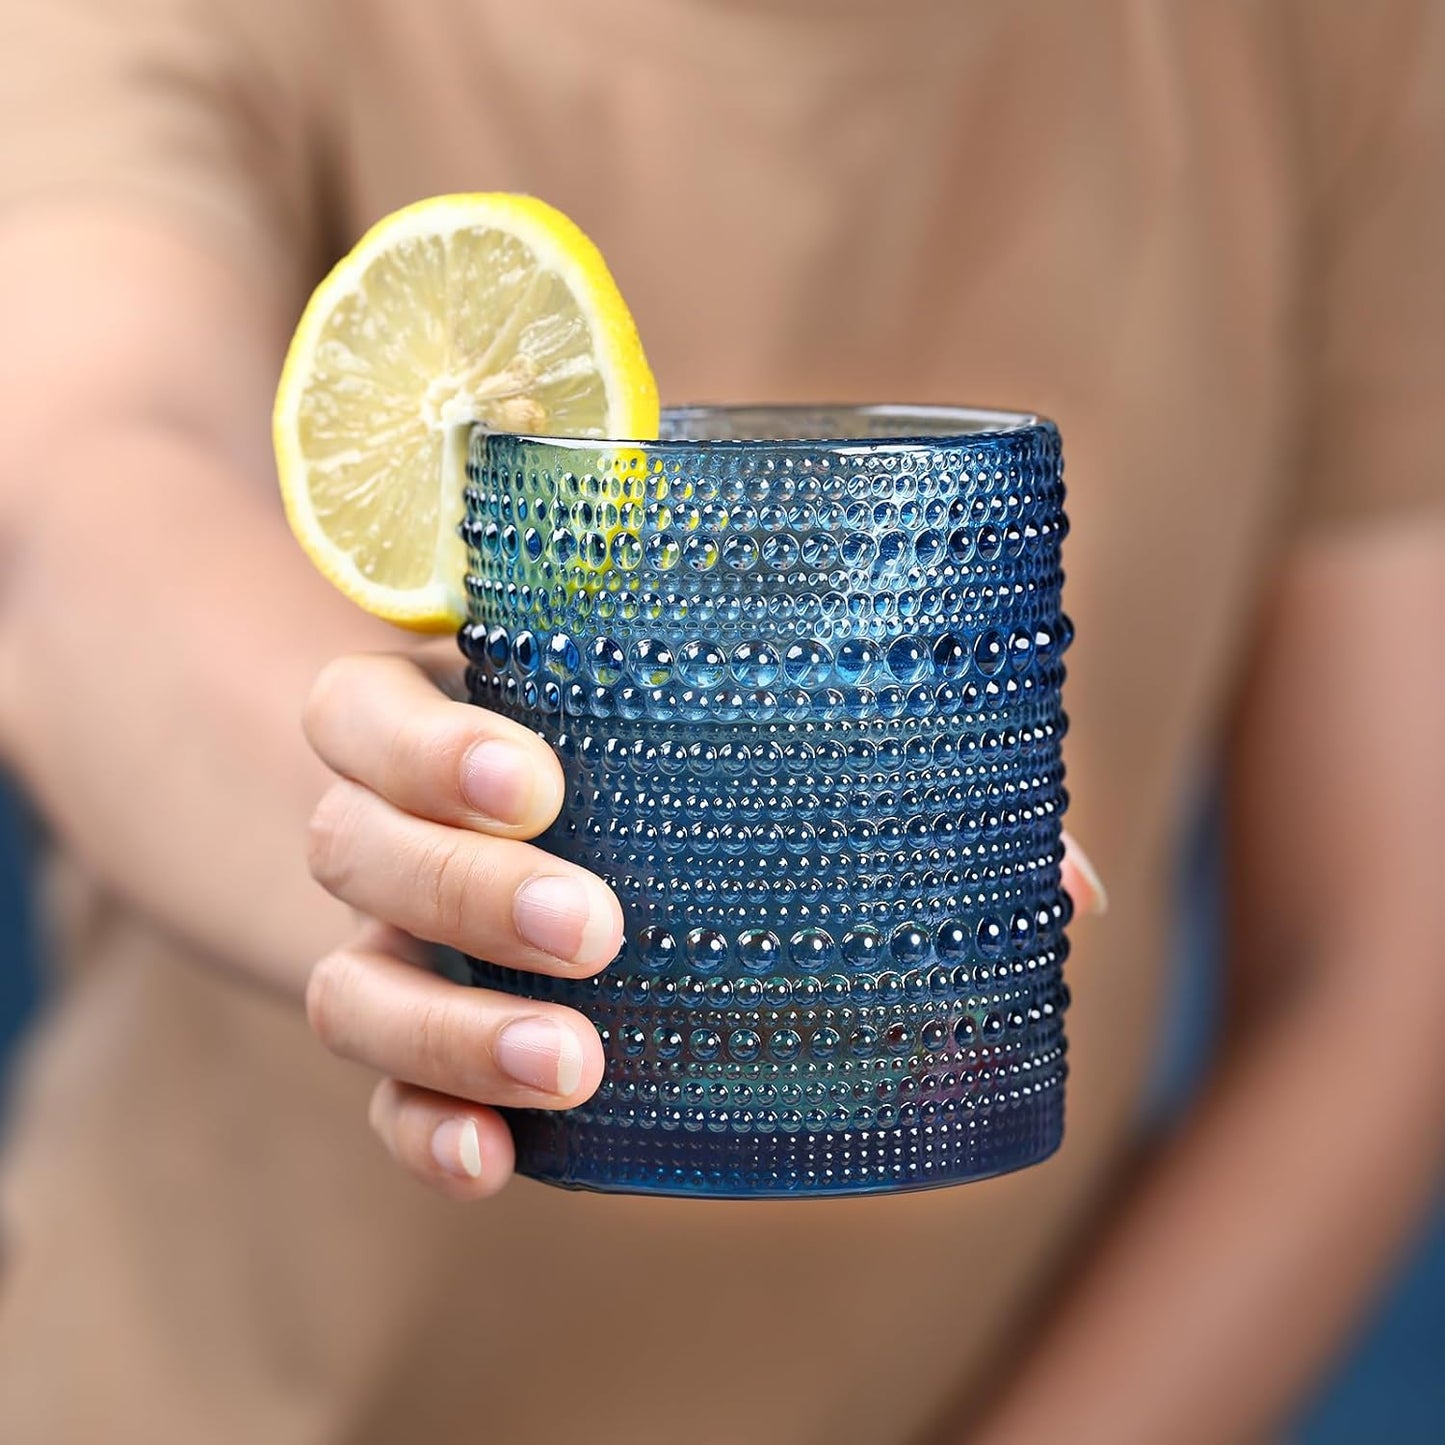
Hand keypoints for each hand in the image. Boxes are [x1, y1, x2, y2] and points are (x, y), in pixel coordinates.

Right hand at [301, 649, 1105, 1199]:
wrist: (540, 841)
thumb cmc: (657, 776)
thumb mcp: (729, 744)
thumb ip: (890, 786)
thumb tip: (1067, 888)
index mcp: (449, 722)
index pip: (366, 714)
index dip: (428, 745)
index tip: (540, 777)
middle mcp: (393, 832)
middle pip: (354, 847)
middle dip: (467, 888)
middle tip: (600, 925)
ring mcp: (390, 942)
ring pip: (353, 984)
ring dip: (451, 1030)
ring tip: (580, 1063)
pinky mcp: (409, 1043)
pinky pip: (378, 1092)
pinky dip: (426, 1127)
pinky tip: (496, 1164)